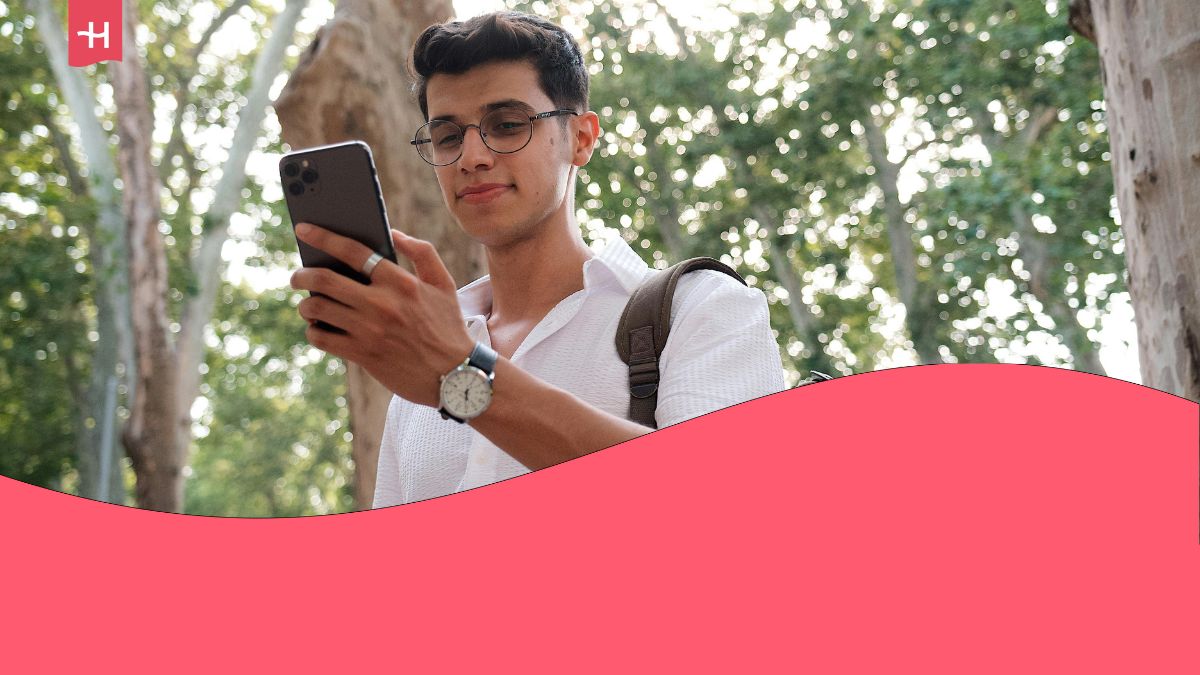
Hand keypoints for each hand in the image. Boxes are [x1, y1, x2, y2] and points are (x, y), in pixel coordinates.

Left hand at [289, 222, 475, 407]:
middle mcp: (382, 304)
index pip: (353, 251)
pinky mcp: (362, 355)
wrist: (455, 376)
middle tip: (297, 276)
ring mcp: (369, 331)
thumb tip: (393, 233)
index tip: (303, 230)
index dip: (323, 237)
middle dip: (302, 274)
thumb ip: (422, 253)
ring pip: (318, 309)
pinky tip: (318, 329)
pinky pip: (322, 339)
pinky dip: (313, 332)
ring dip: (306, 304)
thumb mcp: (444, 285)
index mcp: (400, 282)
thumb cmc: (448, 328)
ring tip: (309, 305)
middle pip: (325, 280)